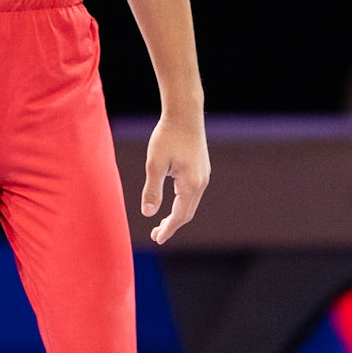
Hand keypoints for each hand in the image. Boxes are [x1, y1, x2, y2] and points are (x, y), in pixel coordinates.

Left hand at [141, 114, 209, 244]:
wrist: (185, 113)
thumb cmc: (167, 136)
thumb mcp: (154, 164)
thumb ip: (152, 190)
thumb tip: (148, 213)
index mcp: (190, 184)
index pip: (180, 216)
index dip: (168, 229)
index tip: (157, 239)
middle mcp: (201, 182)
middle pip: (187, 213)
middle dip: (172, 225)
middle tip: (156, 234)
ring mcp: (203, 175)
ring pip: (191, 203)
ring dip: (177, 214)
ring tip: (161, 222)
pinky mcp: (202, 168)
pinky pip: (193, 192)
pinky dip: (182, 202)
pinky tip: (172, 202)